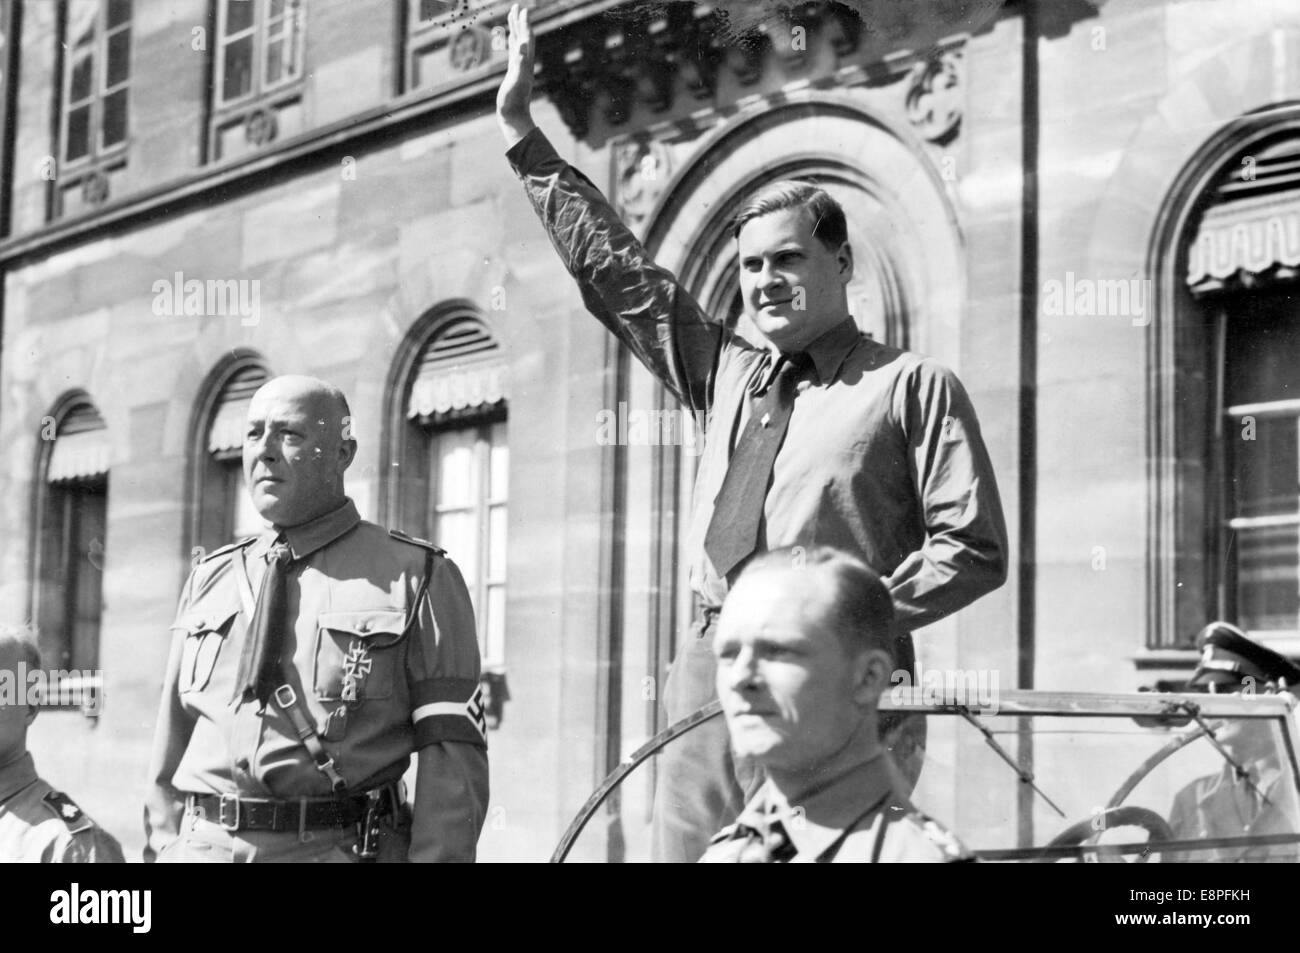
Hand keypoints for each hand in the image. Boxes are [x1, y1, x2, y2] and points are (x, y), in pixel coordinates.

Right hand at [496, 3, 536, 146]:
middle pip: (523, 36)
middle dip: (520, 21)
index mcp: (525, 62)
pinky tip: (511, 38)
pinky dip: (512, 41)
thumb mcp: (516, 82)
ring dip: (516, 28)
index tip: (522, 9)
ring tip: (513, 15)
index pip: (526, 38)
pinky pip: (513, 51)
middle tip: (517, 6)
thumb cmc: (514, 101)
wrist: (514, 116)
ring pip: (518, 42)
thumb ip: (519, 65)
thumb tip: (522, 49)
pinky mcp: (513, 71)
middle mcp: (524, 62)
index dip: (524, 24)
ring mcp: (519, 66)